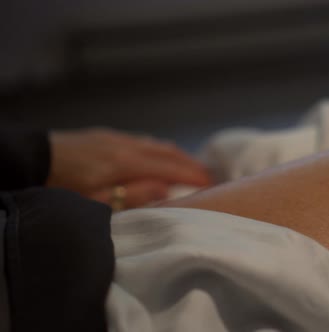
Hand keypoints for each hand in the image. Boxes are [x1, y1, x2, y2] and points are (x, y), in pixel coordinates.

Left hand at [47, 128, 210, 208]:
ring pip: (158, 144)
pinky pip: (145, 141)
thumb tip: (167, 189)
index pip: (170, 167)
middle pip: (169, 152)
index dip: (194, 175)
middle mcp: (127, 145)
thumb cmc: (62, 187)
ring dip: (179, 156)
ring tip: (193, 169)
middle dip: (192, 164)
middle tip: (212, 178)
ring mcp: (118, 137)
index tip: (214, 184)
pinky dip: (162, 150)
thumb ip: (134, 195)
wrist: (31, 159)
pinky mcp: (108, 136)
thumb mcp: (96, 200)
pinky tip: (163, 157)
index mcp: (126, 163)